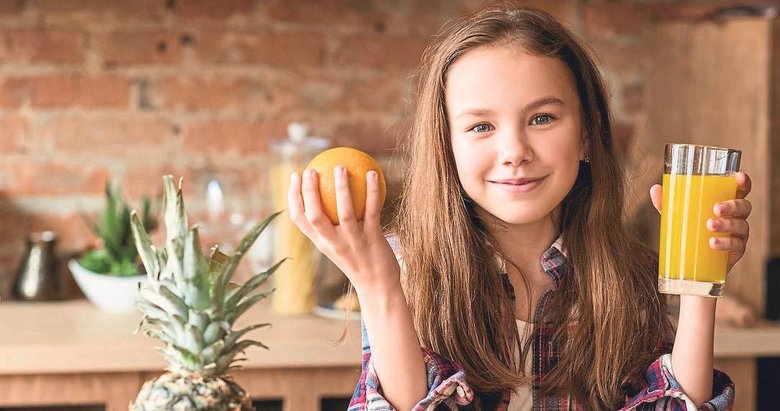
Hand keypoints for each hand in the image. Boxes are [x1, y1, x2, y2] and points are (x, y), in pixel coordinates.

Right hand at [288, 166, 400, 294]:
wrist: (378, 287)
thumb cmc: (358, 260)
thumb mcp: (338, 245)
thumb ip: (331, 226)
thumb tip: (328, 193)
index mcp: (321, 242)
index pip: (299, 219)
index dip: (293, 196)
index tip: (295, 175)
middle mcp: (333, 243)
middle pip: (314, 215)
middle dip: (309, 191)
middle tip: (311, 169)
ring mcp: (353, 242)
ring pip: (344, 212)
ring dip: (342, 188)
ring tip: (340, 167)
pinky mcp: (372, 239)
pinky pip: (372, 210)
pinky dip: (372, 191)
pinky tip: (373, 174)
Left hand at [650, 171, 751, 273]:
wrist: (693, 260)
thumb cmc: (690, 229)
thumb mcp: (678, 215)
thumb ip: (668, 203)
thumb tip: (655, 189)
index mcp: (726, 202)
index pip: (740, 190)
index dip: (744, 182)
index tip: (739, 177)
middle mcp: (737, 216)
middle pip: (743, 206)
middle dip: (732, 206)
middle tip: (716, 209)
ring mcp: (738, 234)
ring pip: (741, 225)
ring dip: (727, 224)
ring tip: (710, 226)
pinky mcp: (736, 251)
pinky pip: (736, 246)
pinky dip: (725, 243)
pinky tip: (713, 243)